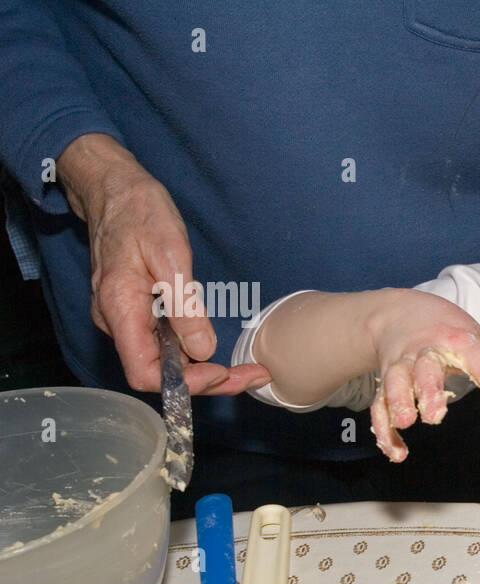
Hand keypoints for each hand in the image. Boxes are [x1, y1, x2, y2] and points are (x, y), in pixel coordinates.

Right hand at [57, 133, 268, 394]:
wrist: (114, 189)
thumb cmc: (140, 213)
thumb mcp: (169, 254)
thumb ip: (183, 305)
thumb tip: (202, 348)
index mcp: (119, 310)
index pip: (145, 374)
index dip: (184, 383)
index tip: (221, 371)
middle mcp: (117, 323)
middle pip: (158, 374)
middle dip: (205, 381)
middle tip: (249, 376)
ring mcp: (125, 319)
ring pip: (163, 362)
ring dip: (202, 370)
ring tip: (243, 368)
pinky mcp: (136, 312)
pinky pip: (163, 344)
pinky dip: (192, 353)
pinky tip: (216, 349)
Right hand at [368, 293, 479, 461]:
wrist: (402, 313)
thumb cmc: (449, 332)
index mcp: (461, 341)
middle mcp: (428, 351)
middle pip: (426, 368)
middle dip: (429, 390)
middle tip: (435, 416)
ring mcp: (403, 364)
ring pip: (396, 381)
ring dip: (398, 402)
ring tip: (405, 424)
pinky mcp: (385, 379)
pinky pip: (380, 405)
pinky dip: (384, 429)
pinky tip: (397, 452)